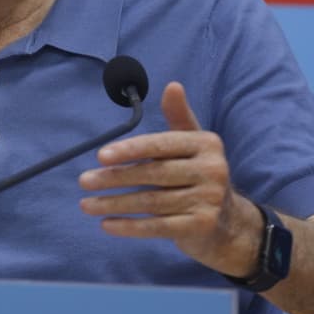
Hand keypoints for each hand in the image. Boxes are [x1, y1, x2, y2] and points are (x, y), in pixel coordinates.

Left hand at [78, 81, 262, 276]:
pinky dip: (129, 226)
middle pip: (153, 174)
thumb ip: (178, 117)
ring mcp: (209, 200)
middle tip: (84, 181)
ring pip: (151, 202)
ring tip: (87, 204)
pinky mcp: (201, 227)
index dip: (129, 150)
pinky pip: (157, 226)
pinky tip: (106, 224)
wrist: (229, 222)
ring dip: (114, 204)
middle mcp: (212, 170)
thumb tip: (172, 86)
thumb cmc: (199, 175)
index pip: (161, 145)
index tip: (100, 156)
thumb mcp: (192, 144)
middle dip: (114, 178)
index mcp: (206, 144)